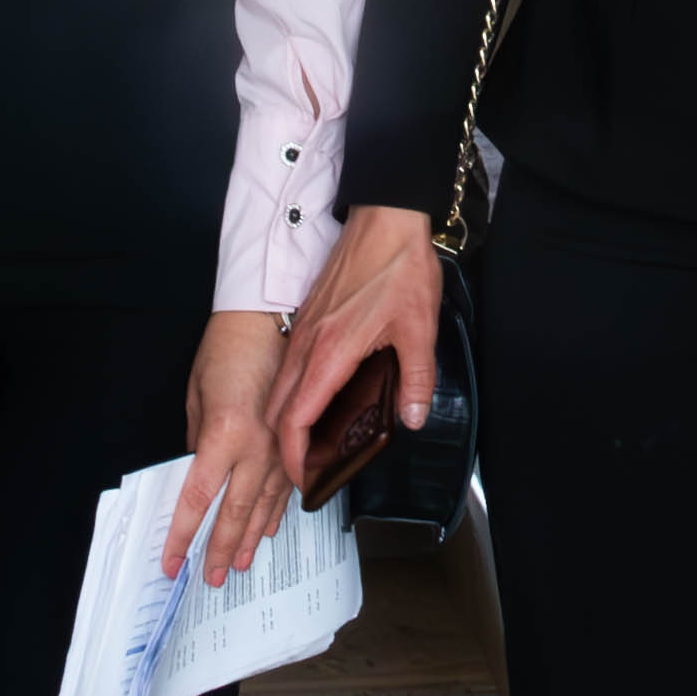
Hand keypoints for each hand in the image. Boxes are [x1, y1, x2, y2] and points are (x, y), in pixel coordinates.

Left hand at [169, 309, 294, 584]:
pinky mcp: (296, 442)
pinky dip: (274, 513)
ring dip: (248, 539)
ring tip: (236, 567)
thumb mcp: (197, 398)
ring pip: (264, 507)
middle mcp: (257, 447)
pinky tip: (267, 531)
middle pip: (234, 513)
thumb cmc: (226, 350)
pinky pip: (286, 487)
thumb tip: (196, 477)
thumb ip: (197, 444)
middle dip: (218, 549)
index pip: (198, 499)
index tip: (171, 562)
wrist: (269, 319)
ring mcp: (282, 447)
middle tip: (209, 579)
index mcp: (223, 435)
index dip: (182, 536)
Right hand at [264, 204, 443, 491]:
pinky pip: (289, 367)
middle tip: (306, 472)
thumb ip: (416, 379)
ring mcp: (303, 330)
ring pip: (280, 389)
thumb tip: (412, 418)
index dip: (294, 456)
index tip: (304, 479)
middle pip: (278, 410)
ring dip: (286, 422)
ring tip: (309, 447)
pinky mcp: (309, 318)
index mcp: (330, 352)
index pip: (296, 419)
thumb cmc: (399, 265)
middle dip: (284, 448)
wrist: (386, 216)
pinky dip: (292, 395)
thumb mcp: (419, 329)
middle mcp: (307, 344)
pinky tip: (316, 402)